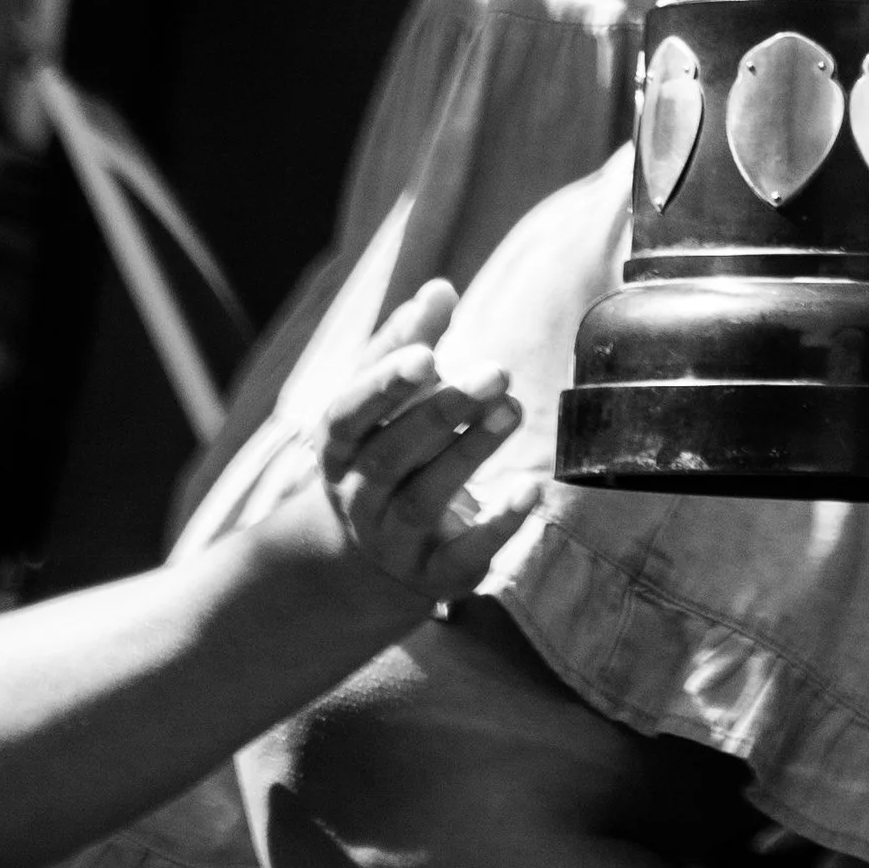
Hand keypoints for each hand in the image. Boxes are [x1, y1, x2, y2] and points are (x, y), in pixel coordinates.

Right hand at [315, 279, 537, 608]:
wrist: (372, 551)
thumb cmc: (388, 444)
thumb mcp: (389, 396)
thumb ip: (411, 342)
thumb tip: (440, 289)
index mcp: (339, 446)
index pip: (349, 415)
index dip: (383, 386)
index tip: (427, 354)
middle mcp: (357, 497)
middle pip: (390, 456)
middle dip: (443, 412)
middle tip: (497, 371)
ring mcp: (391, 543)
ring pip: (424, 500)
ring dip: (471, 452)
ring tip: (514, 407)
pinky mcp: (434, 577)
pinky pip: (462, 557)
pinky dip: (497, 526)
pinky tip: (529, 488)